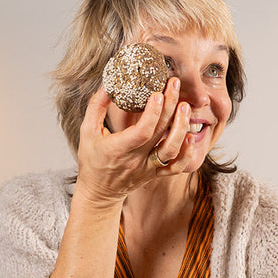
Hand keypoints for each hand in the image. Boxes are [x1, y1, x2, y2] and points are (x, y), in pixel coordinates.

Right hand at [73, 78, 189, 205]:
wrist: (99, 192)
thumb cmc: (92, 160)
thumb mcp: (87, 132)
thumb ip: (96, 107)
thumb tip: (108, 85)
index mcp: (118, 149)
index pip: (141, 132)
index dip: (152, 113)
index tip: (157, 93)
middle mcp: (136, 159)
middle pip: (159, 133)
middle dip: (170, 106)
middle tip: (174, 85)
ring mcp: (148, 168)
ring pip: (171, 151)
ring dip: (181, 128)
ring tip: (184, 107)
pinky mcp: (156, 174)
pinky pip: (176, 168)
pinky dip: (186, 154)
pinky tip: (189, 136)